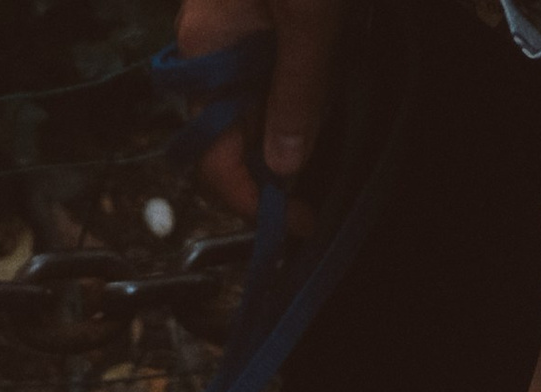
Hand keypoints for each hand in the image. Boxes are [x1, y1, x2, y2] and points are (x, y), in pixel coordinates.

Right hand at [175, 0, 343, 223]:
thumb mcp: (312, 15)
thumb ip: (299, 91)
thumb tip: (286, 166)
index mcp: (205, 47)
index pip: (215, 154)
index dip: (252, 199)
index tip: (295, 222)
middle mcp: (209, 43)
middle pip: (235, 133)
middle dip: (277, 162)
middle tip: (320, 184)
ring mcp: (231, 25)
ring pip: (257, 102)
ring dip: (294, 120)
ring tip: (335, 113)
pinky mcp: (259, 10)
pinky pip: (272, 68)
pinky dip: (301, 86)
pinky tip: (332, 76)